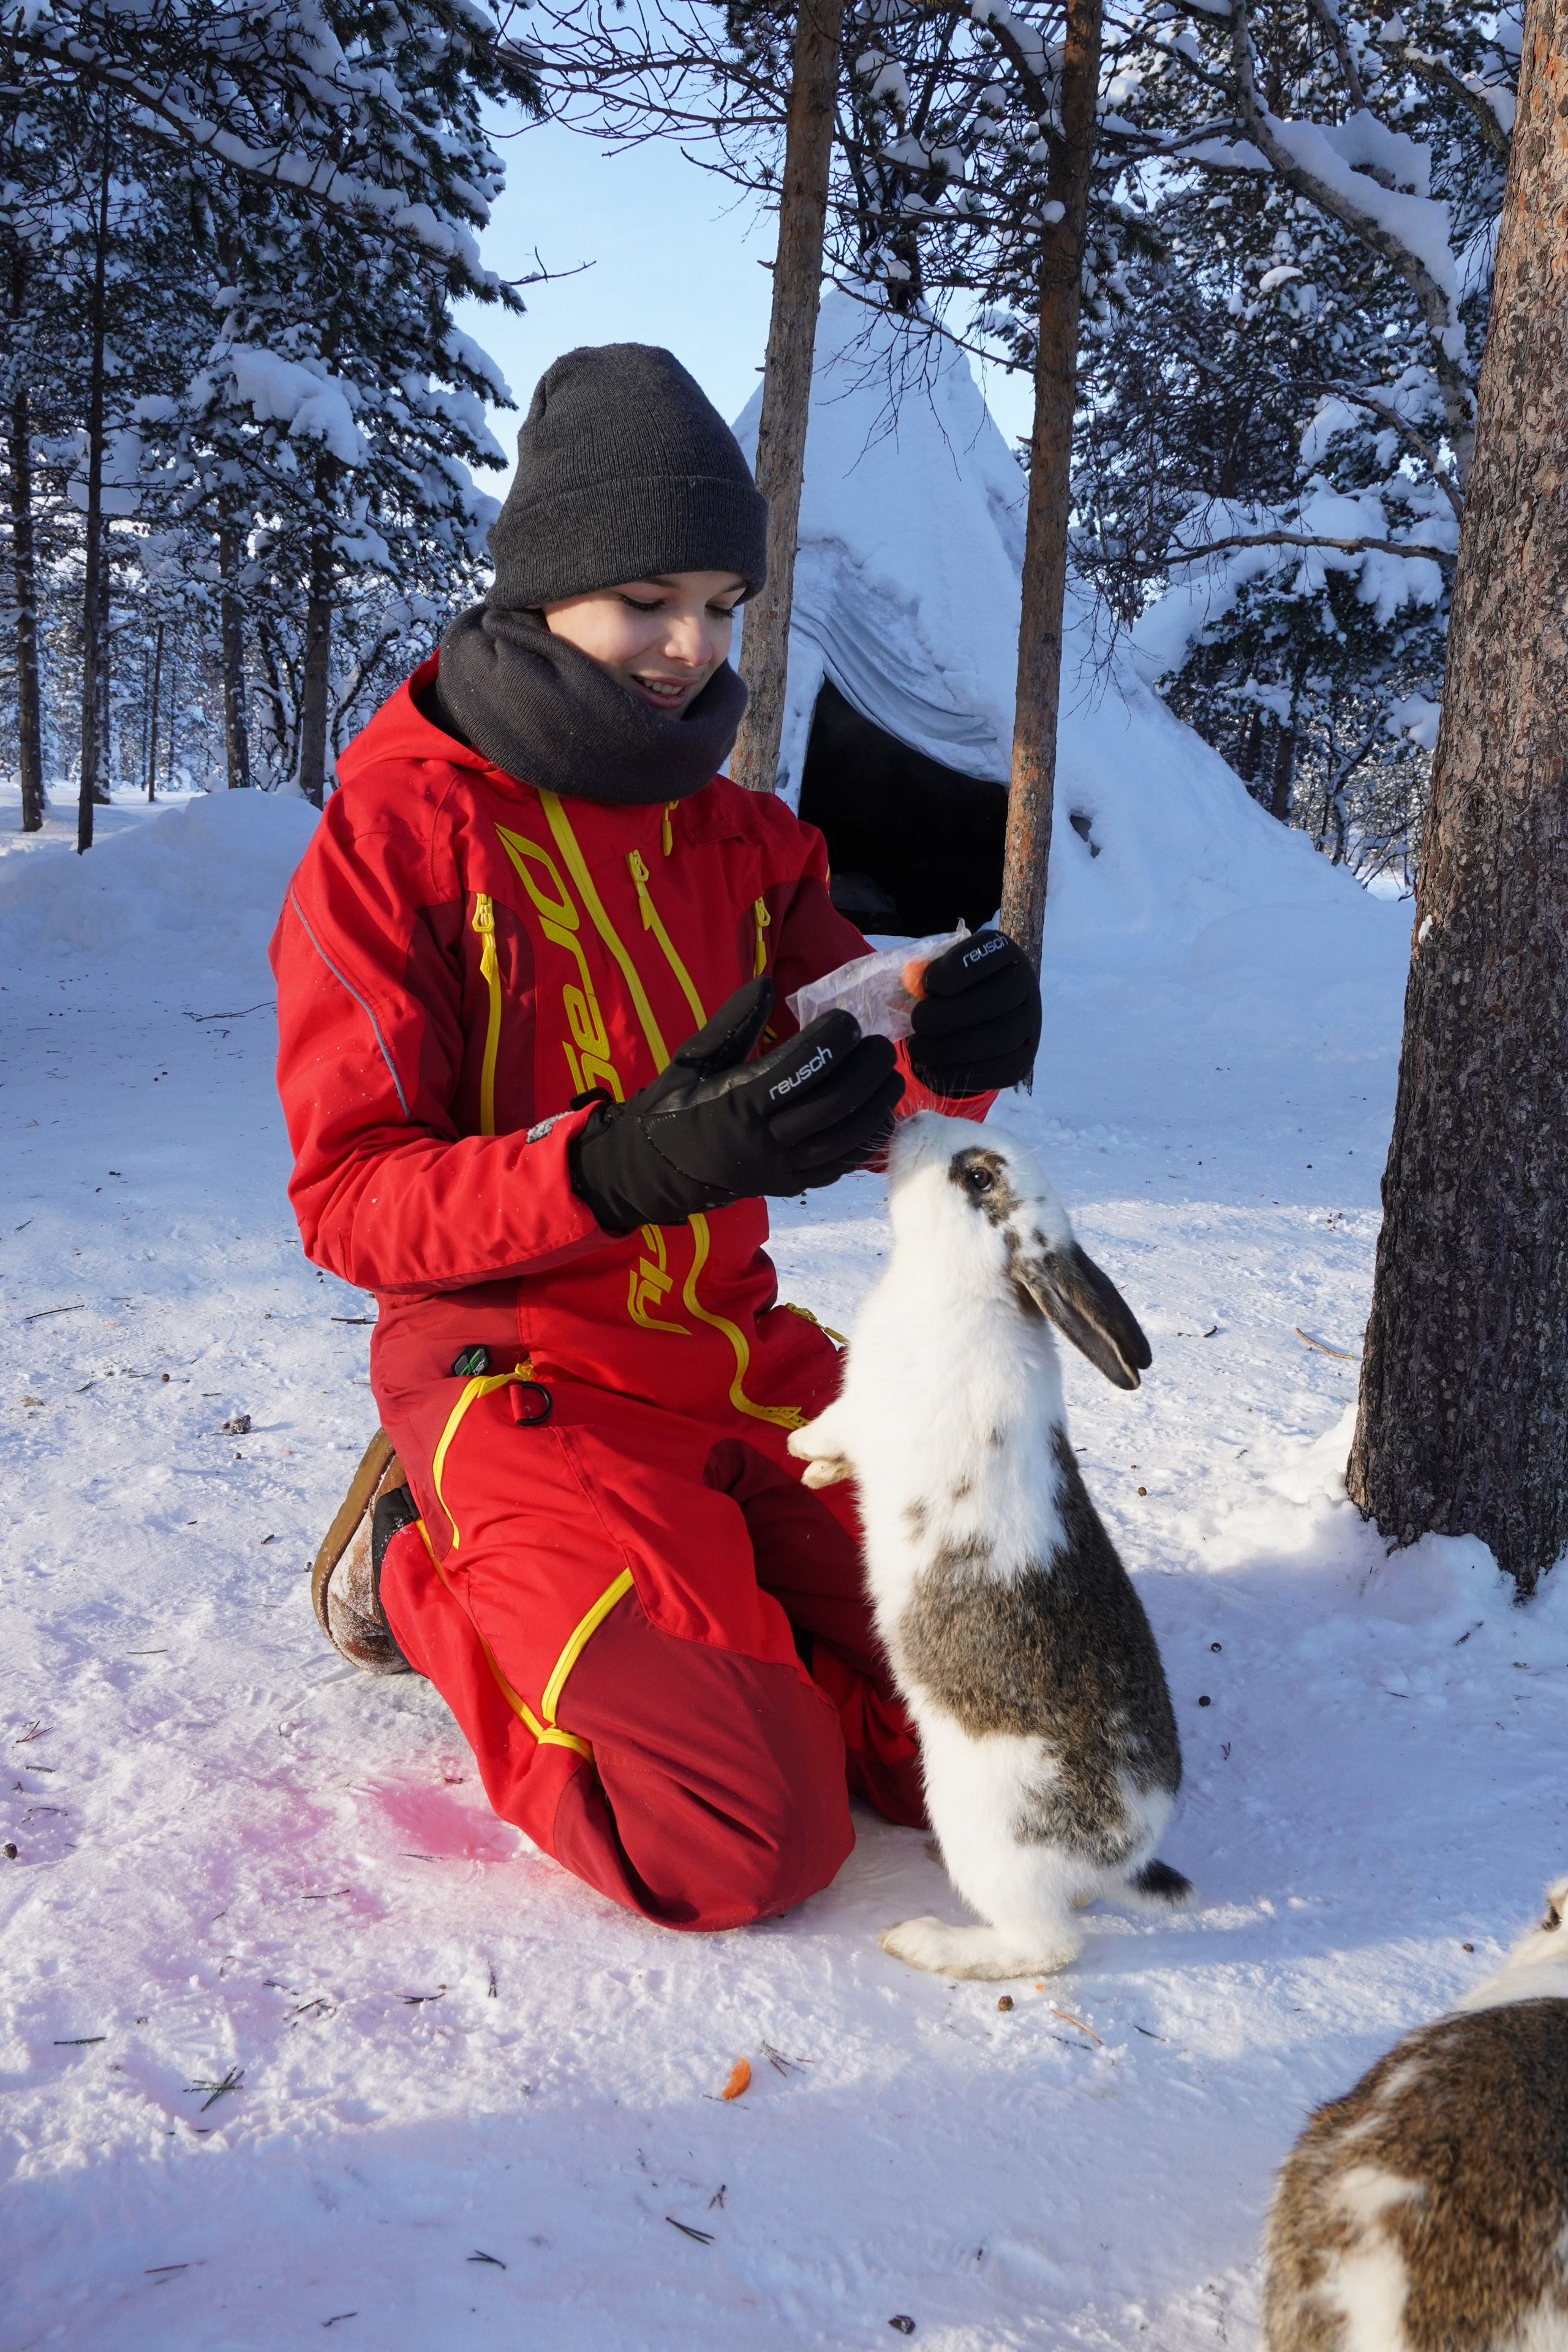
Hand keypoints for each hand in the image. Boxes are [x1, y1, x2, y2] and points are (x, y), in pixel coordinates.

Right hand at [568, 977, 903, 1232]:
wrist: (654, 1171)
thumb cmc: (673, 1108)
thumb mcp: (691, 1061)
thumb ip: (730, 1024)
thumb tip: (766, 984)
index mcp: (735, 1104)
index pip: (796, 1069)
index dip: (829, 1042)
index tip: (846, 1020)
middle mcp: (762, 1141)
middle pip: (831, 1105)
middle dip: (865, 1071)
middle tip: (881, 1046)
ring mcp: (779, 1169)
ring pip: (843, 1139)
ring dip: (876, 1106)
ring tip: (891, 1078)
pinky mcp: (789, 1186)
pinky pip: (838, 1167)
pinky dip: (864, 1142)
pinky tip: (878, 1116)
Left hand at [908, 930, 1040, 1096]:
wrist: (979, 1020)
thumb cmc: (951, 989)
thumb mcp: (938, 972)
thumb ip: (923, 972)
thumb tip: (910, 981)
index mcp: (1003, 952)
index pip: (990, 951)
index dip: (957, 970)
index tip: (928, 985)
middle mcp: (1025, 985)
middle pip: (998, 998)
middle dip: (950, 1015)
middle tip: (918, 1021)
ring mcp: (1029, 1025)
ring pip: (996, 1038)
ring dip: (949, 1047)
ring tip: (918, 1047)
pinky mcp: (1023, 1060)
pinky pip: (995, 1070)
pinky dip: (958, 1071)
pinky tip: (934, 1065)